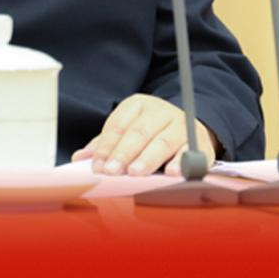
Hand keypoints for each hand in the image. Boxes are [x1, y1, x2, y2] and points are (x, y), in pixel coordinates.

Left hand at [71, 94, 217, 175]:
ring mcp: (181, 125)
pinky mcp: (198, 142)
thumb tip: (79, 158)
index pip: (118, 124)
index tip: (97, 166)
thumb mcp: (126, 131)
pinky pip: (189, 151)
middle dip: (124, 153)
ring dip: (148, 158)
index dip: (106, 146)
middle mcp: (161, 112)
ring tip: (135, 172)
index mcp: (138, 104)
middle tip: (112, 171)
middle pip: (139, 132)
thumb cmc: (150, 132)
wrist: (188, 127)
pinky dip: (181, 162)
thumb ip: (104, 144)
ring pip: (163, 141)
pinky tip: (172, 172)